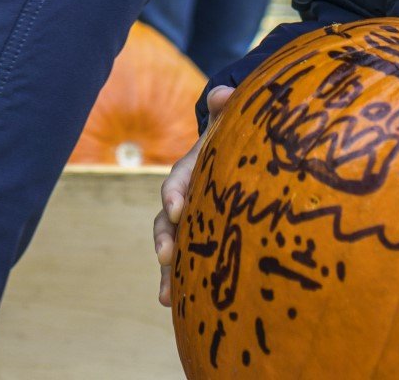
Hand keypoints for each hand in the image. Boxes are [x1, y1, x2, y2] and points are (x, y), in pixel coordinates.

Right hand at [155, 84, 232, 306]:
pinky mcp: (199, 239)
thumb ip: (228, 105)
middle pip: (165, 219)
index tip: (178, 208)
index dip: (175, 193)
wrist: (234, 152)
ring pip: (171, 246)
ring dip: (167, 270)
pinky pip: (186, 262)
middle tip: (166, 256)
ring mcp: (189, 221)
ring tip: (167, 296)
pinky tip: (175, 306)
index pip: (177, 180)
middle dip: (164, 238)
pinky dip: (178, 282)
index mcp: (191, 169)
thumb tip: (224, 92)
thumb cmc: (234, 137)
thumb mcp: (232, 120)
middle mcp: (184, 197)